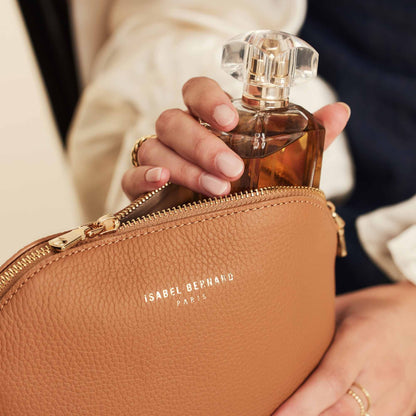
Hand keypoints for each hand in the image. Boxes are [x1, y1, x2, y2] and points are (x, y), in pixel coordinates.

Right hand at [122, 76, 350, 199]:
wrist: (222, 224)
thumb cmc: (249, 186)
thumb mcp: (279, 163)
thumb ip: (305, 138)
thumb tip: (339, 112)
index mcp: (207, 121)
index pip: (196, 91)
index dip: (209, 100)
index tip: (231, 119)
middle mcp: (178, 135)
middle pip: (173, 120)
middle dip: (202, 143)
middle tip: (232, 169)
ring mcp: (158, 159)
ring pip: (154, 148)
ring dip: (185, 166)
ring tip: (217, 189)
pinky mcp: (142, 187)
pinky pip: (130, 176)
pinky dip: (143, 179)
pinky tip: (162, 184)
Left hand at [272, 282, 415, 415]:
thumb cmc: (370, 310)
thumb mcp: (340, 310)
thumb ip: (314, 331)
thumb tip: (279, 348)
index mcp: (363, 341)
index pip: (330, 380)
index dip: (302, 404)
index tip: (277, 413)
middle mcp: (383, 372)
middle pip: (343, 412)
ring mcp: (399, 396)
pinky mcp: (406, 409)